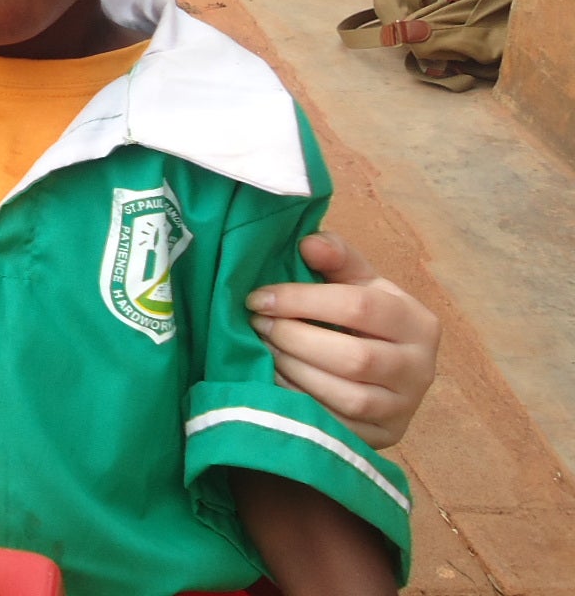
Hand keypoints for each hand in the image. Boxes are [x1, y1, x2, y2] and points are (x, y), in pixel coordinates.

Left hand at [248, 233, 439, 448]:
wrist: (386, 373)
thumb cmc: (364, 320)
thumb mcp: (358, 283)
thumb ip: (337, 258)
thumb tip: (308, 242)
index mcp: (418, 322)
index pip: (359, 306)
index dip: (302, 300)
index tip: (258, 298)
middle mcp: (421, 368)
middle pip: (353, 357)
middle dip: (294, 339)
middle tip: (258, 326)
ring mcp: (404, 408)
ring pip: (346, 396)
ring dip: (294, 372)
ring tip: (263, 351)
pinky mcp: (385, 437)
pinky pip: (338, 426)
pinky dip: (299, 404)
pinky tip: (273, 383)